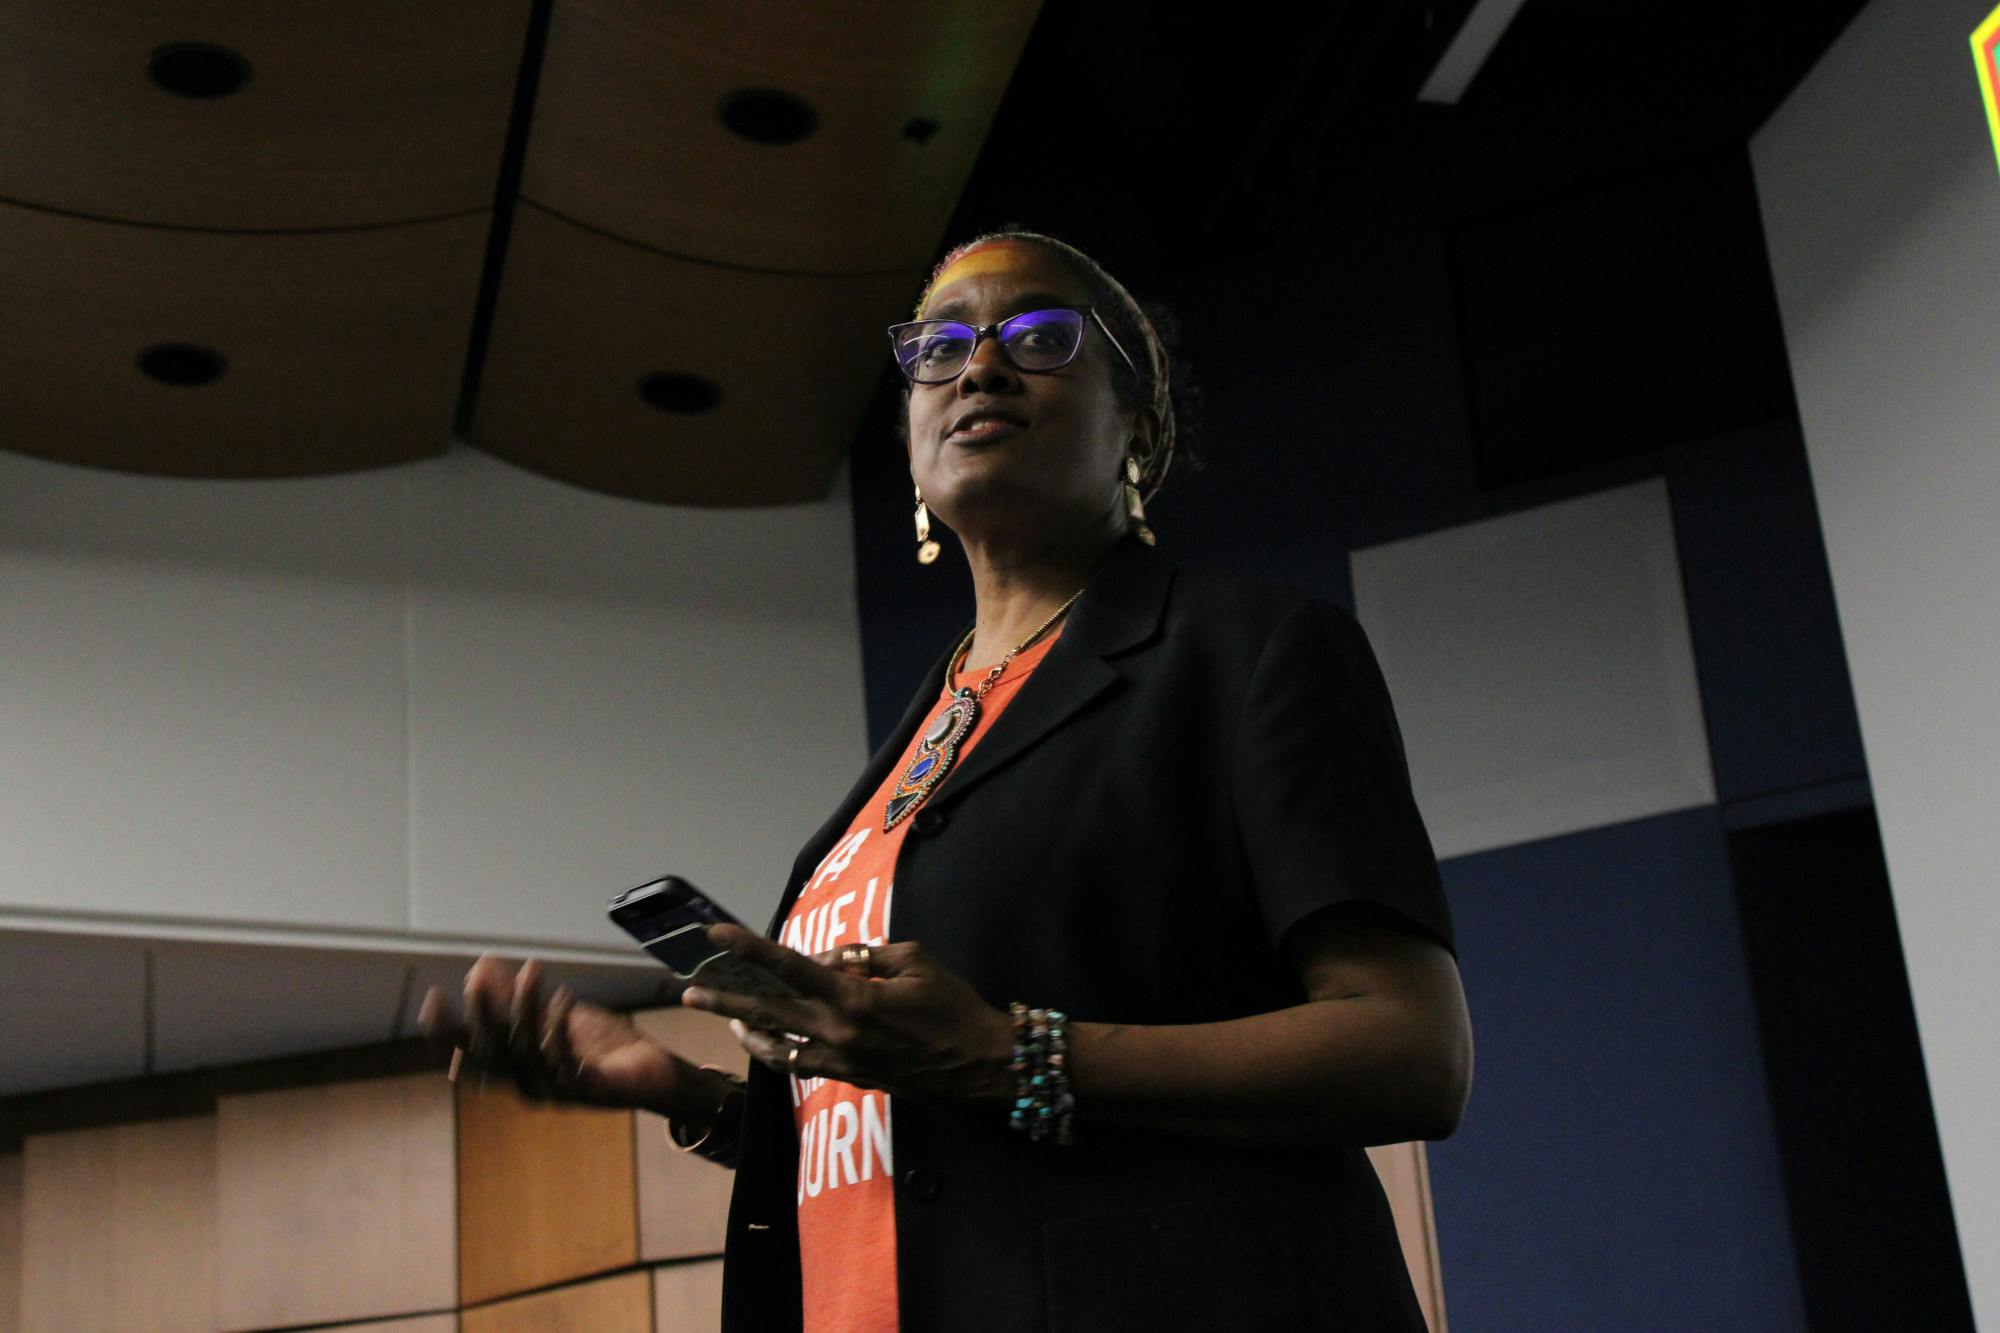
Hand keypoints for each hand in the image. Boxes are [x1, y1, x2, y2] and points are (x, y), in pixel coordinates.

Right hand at [417, 954, 687, 1115]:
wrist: (653, 1074)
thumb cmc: (599, 1048)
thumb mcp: (554, 1015)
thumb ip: (516, 996)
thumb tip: (479, 966)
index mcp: (520, 1070)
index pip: (473, 1055)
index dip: (448, 1033)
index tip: (432, 999)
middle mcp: (533, 1085)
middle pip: (495, 1056)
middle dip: (482, 1017)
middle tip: (475, 981)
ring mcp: (560, 1092)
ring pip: (530, 1054)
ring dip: (527, 1010)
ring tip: (530, 971)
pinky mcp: (591, 1091)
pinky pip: (569, 1062)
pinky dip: (562, 1028)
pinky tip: (563, 999)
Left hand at [681, 925, 1014, 1102]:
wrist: (981, 1064)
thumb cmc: (953, 1005)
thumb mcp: (914, 959)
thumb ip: (863, 957)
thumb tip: (827, 960)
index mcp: (854, 997)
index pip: (790, 966)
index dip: (749, 949)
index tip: (717, 936)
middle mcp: (838, 1032)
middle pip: (768, 1013)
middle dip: (724, 1001)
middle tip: (688, 992)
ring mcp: (841, 1061)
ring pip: (777, 1046)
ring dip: (747, 1029)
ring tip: (726, 1015)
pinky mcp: (849, 1079)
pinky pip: (800, 1065)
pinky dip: (778, 1051)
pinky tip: (766, 1040)